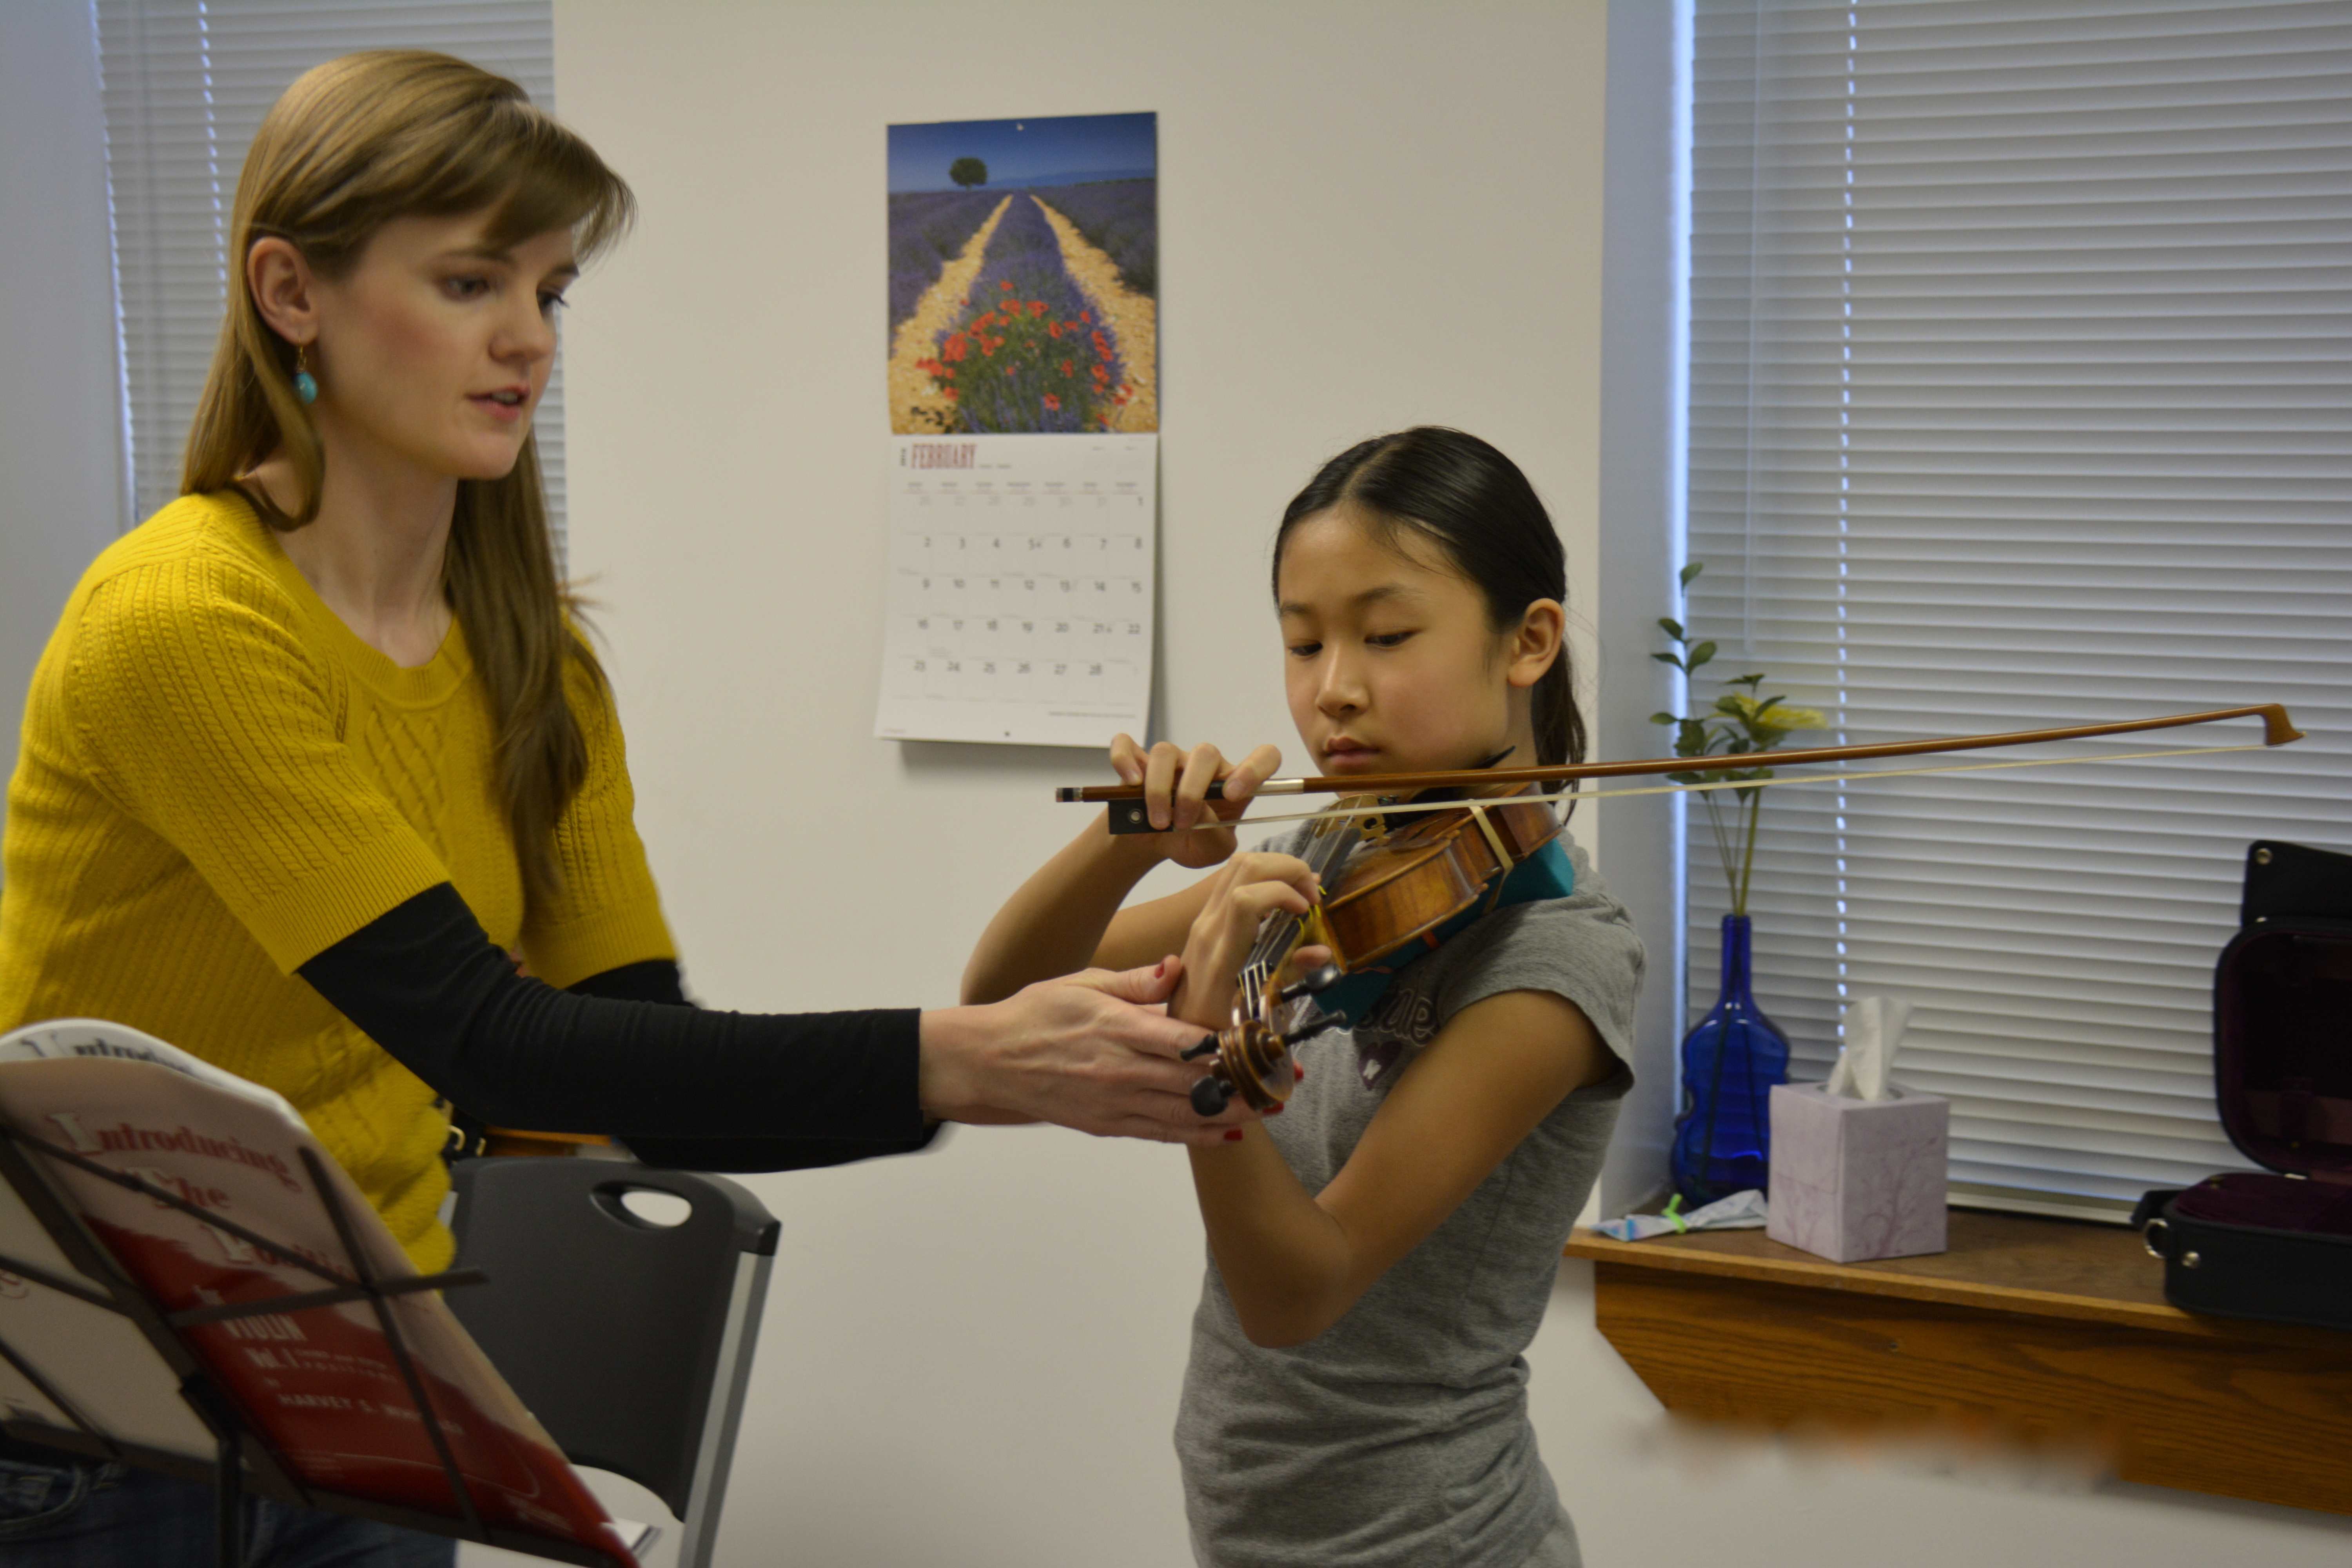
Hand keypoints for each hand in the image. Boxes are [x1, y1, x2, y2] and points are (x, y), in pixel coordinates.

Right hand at [918, 958, 1253, 1144]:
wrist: (990, 1061)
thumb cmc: (1037, 1014)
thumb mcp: (1082, 983)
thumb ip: (1134, 981)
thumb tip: (1176, 968)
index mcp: (1118, 1027)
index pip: (1186, 1041)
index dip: (1230, 1046)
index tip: (1263, 1044)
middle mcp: (1120, 1070)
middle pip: (1195, 1083)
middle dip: (1244, 1084)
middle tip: (1283, 1081)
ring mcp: (1114, 1103)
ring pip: (1184, 1115)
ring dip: (1230, 1114)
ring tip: (1268, 1111)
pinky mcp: (1106, 1125)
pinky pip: (1160, 1134)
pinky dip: (1195, 1136)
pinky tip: (1225, 1134)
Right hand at [1108, 734, 1280, 868]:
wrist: (1152, 845)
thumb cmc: (1190, 843)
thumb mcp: (1212, 851)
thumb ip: (1215, 836)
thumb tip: (1199, 811)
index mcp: (1234, 782)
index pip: (1264, 757)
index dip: (1254, 769)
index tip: (1233, 794)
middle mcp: (1205, 764)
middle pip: (1205, 753)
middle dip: (1191, 792)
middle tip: (1182, 823)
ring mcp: (1171, 759)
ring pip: (1165, 752)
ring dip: (1159, 789)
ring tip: (1157, 822)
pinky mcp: (1137, 759)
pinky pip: (1127, 745)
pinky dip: (1124, 760)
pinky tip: (1130, 782)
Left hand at [1167, 852, 1321, 1029]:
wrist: (1176, 1029)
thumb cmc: (1217, 1026)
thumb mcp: (1257, 1010)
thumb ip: (1290, 974)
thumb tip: (1322, 950)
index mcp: (1221, 955)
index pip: (1245, 899)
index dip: (1282, 893)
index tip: (1307, 909)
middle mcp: (1208, 928)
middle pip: (1245, 867)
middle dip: (1288, 868)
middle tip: (1312, 895)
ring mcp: (1203, 918)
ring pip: (1238, 865)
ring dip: (1277, 867)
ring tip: (1302, 891)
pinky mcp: (1204, 916)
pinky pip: (1233, 877)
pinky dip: (1264, 875)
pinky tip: (1284, 894)